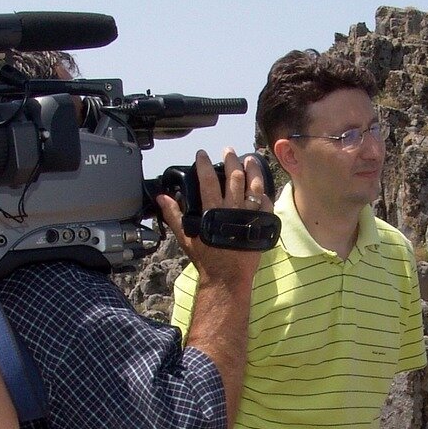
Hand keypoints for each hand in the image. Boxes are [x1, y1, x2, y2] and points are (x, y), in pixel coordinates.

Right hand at [155, 148, 269, 286]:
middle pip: (233, 177)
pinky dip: (263, 193)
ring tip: (249, 159)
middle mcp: (232, 210)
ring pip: (253, 186)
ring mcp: (249, 216)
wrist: (227, 277)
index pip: (208, 180)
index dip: (204, 164)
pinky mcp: (261, 224)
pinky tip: (260, 186)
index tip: (202, 153)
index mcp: (212, 211)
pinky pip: (266, 203)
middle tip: (228, 150)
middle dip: (231, 160)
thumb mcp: (186, 236)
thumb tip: (161, 198)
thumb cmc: (206, 258)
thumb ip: (174, 215)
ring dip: (252, 169)